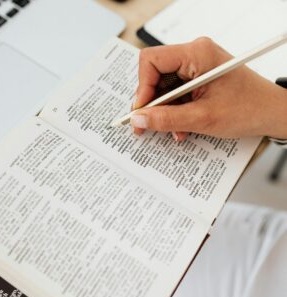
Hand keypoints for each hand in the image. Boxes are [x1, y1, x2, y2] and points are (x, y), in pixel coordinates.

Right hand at [131, 37, 286, 140]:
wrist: (270, 113)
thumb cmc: (248, 108)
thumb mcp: (202, 118)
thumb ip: (166, 119)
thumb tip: (139, 119)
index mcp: (197, 53)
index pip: (151, 61)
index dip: (141, 88)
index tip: (141, 112)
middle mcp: (194, 55)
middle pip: (155, 75)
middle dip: (152, 103)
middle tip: (148, 125)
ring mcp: (196, 66)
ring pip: (164, 87)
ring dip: (165, 111)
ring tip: (174, 130)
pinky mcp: (198, 77)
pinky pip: (176, 92)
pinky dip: (175, 111)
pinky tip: (182, 125)